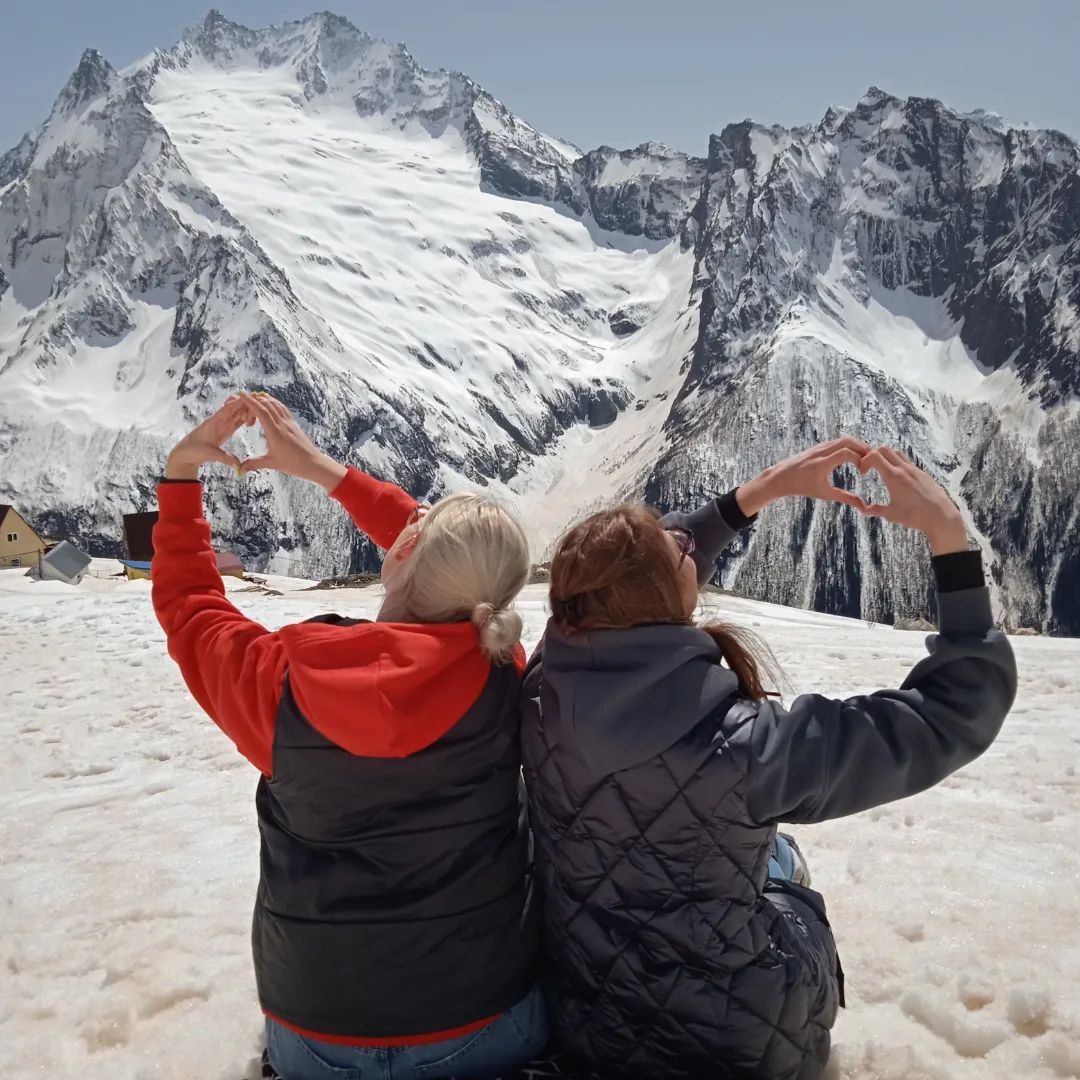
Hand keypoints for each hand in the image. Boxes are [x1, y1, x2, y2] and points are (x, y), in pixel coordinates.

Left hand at [165, 397, 252, 479]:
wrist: (184, 454)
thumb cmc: (193, 451)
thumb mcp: (209, 454)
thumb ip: (224, 458)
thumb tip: (237, 465)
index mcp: (214, 422)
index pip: (229, 408)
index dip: (241, 402)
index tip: (253, 398)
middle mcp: (219, 420)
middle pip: (235, 406)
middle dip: (247, 405)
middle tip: (259, 412)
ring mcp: (222, 425)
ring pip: (237, 412)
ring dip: (247, 411)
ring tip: (258, 416)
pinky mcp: (225, 430)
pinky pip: (237, 420)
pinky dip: (245, 417)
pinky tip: (253, 418)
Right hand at [238, 393, 346, 489]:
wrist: (314, 463)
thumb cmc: (294, 464)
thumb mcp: (271, 464)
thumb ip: (254, 464)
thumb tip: (239, 469)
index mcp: (275, 433)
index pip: (262, 412)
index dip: (251, 402)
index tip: (242, 396)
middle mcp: (283, 425)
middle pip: (268, 404)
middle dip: (254, 400)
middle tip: (244, 402)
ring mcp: (289, 423)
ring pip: (276, 405)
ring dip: (264, 399)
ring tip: (254, 399)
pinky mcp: (294, 424)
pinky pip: (283, 409)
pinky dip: (274, 403)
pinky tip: (270, 404)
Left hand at [736, 437, 872, 515]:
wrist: (780, 477)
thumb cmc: (802, 488)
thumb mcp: (824, 494)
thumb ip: (845, 498)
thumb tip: (863, 506)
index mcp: (821, 464)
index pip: (846, 453)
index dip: (860, 459)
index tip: (864, 471)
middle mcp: (820, 452)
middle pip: (847, 441)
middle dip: (862, 448)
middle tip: (871, 461)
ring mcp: (818, 447)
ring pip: (842, 439)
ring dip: (856, 446)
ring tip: (865, 459)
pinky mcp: (817, 446)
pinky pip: (836, 441)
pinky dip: (847, 445)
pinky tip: (853, 456)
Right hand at [858, 447, 968, 554]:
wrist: (941, 516)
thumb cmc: (915, 516)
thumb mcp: (891, 514)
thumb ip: (876, 509)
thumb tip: (864, 510)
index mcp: (893, 477)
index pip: (874, 456)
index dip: (864, 461)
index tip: (863, 472)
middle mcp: (904, 469)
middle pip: (884, 449)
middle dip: (873, 455)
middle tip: (870, 468)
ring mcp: (915, 470)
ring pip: (897, 453)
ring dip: (887, 457)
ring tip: (883, 471)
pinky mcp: (923, 474)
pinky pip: (908, 462)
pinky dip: (899, 464)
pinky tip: (899, 480)